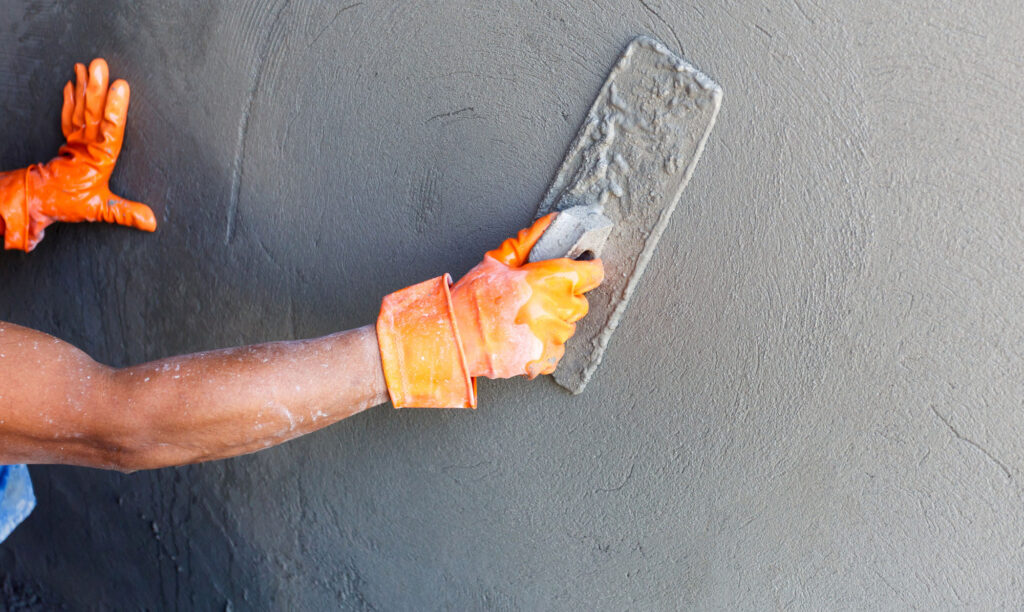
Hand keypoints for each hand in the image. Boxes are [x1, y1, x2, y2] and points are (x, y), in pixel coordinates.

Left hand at [0, 58, 154, 251]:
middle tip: (100, 65)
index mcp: (98, 159)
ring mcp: (75, 140)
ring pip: (80, 109)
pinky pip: (68, 115)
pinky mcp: (68, 140)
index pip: (110, 130)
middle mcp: (86, 145)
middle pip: (92, 113)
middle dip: (96, 88)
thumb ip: (125, 213)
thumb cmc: (68, 204)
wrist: (36, 200)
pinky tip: (72, 83)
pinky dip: (69, 98)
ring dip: (84, 87)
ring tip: (87, 66)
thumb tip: (151, 221)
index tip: (120, 87)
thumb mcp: (99, 211)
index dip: (115, 109)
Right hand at [451, 213, 603, 378]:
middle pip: (580, 302)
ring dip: (553, 323)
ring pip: (568, 327)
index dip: (588, 269)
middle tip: (538, 298)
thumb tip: (551, 223)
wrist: (455, 337)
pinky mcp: (545, 359)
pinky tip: (522, 337)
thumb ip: (528, 242)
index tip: (583, 269)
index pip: (592, 273)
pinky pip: (556, 350)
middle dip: (564, 299)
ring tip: (525, 320)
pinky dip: (543, 345)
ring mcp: (552, 336)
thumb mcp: (497, 261)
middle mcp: (556, 309)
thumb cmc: (472, 299)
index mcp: (548, 279)